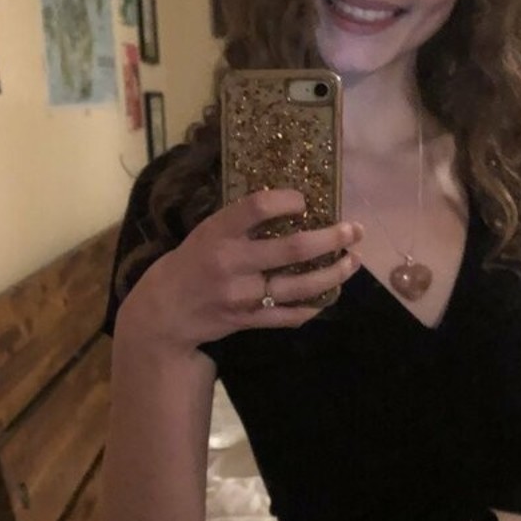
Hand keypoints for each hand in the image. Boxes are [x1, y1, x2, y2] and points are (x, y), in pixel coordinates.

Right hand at [119, 189, 361, 352]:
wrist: (166, 311)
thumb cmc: (193, 261)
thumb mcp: (209, 231)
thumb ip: (243, 221)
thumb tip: (292, 201)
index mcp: (219, 232)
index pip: (258, 207)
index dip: (288, 200)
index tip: (306, 200)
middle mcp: (232, 263)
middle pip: (294, 248)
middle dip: (333, 238)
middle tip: (355, 230)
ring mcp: (243, 296)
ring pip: (301, 285)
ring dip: (334, 272)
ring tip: (352, 260)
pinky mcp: (250, 320)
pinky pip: (291, 315)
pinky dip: (315, 305)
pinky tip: (329, 293)